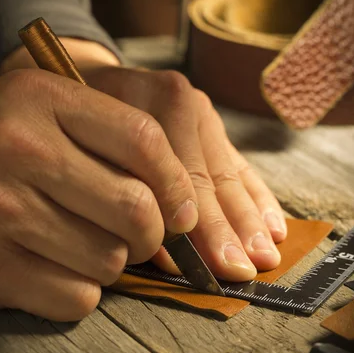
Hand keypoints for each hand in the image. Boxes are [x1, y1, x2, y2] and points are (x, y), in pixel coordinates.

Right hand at [0, 69, 197, 319]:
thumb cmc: (7, 144)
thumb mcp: (52, 113)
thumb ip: (118, 140)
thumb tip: (188, 212)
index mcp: (43, 98)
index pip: (143, 140)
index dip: (177, 184)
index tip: (183, 211)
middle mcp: (17, 147)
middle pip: (135, 208)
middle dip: (152, 234)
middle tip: (140, 235)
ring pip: (110, 259)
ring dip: (111, 261)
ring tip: (82, 243)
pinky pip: (77, 297)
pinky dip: (80, 291)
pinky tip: (56, 267)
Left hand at [81, 64, 286, 280]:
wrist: (90, 82)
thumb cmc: (79, 123)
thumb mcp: (88, 147)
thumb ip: (126, 194)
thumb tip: (166, 255)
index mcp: (151, 103)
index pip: (179, 173)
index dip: (193, 224)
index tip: (205, 263)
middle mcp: (184, 103)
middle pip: (209, 176)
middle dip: (227, 229)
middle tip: (241, 270)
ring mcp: (203, 114)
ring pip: (229, 174)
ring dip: (249, 221)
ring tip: (264, 258)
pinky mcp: (214, 128)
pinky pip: (241, 166)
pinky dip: (258, 199)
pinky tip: (274, 227)